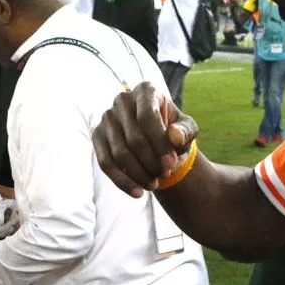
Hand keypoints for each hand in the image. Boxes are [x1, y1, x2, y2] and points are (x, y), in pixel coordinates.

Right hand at [94, 82, 197, 197]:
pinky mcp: (97, 135)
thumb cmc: (174, 130)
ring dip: (139, 174)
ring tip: (154, 184)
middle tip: (165, 175)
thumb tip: (174, 137)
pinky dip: (122, 181)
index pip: (148, 118)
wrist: (156, 137)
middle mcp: (122, 99)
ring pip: (120, 154)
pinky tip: (137, 193)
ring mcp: (106, 117)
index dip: (160, 145)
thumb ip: (186, 131)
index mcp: (146, 91)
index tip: (171, 165)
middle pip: (134, 139)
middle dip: (151, 162)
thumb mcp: (187, 129)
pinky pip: (106, 163)